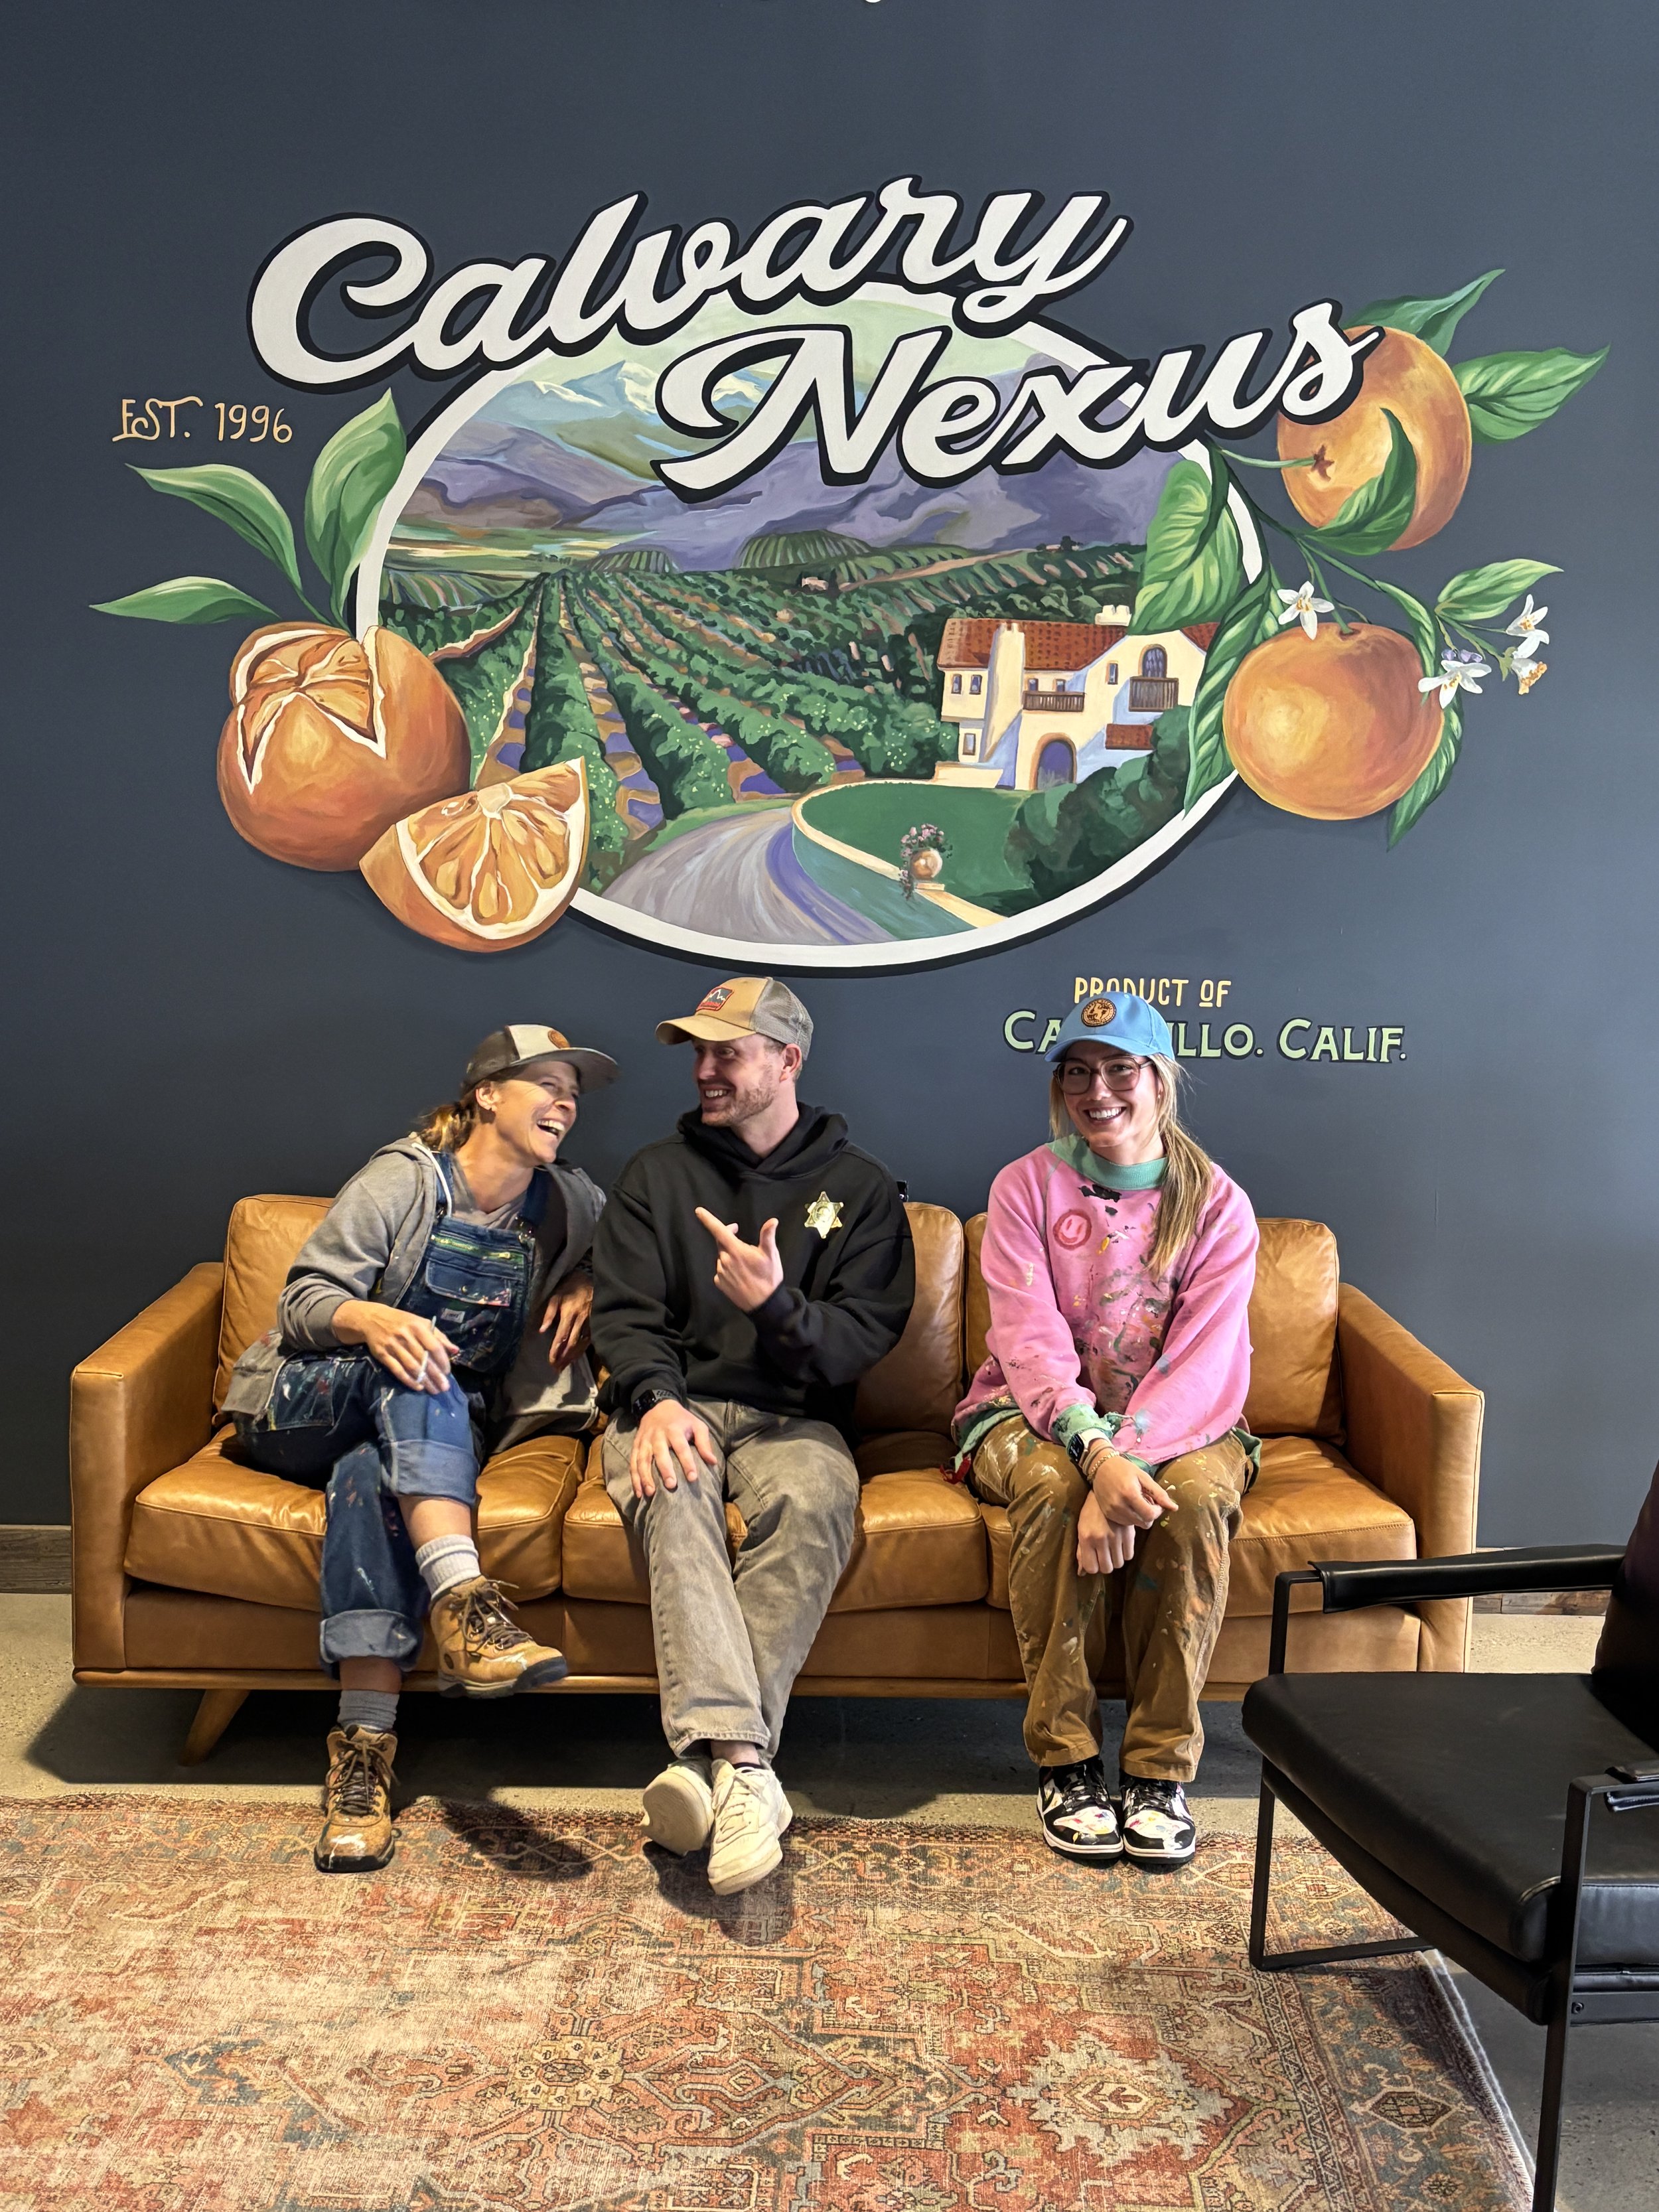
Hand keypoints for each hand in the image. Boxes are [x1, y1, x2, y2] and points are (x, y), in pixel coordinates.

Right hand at [332, 1300, 457, 1393]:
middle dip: (435, 1375)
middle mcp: (406, 1336)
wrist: (372, 1319)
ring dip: (424, 1380)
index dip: (442, 1361)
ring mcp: (393, 1346)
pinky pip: (397, 1370)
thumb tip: (455, 1350)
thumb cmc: (402, 1322)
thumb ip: (439, 1336)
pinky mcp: (382, 1355)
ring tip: (433, 1390)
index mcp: (418, 1326)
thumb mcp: (421, 1323)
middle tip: (444, 1388)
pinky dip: (408, 1380)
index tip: (448, 1372)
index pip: (434, 1346)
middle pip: (423, 1359)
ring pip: (411, 1367)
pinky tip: (418, 1387)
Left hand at [539, 1272, 592, 1370]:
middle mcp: (581, 1321)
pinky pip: (588, 1340)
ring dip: (572, 1357)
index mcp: (570, 1314)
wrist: (588, 1281)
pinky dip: (581, 1351)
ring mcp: (589, 1323)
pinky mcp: (595, 1324)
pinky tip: (575, 1357)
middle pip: (572, 1344)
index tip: (551, 1361)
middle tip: (556, 1368)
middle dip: (564, 1358)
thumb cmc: (568, 1289)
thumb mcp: (555, 1297)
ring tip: (564, 1366)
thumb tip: (541, 1330)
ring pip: (581, 1344)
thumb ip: (549, 1314)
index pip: (562, 1336)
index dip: (556, 1350)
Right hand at [630, 1399, 719, 1499]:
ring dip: (645, 1477)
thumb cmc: (682, 1420)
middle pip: (660, 1453)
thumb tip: (713, 1462)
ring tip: (650, 1493)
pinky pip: (633, 1462)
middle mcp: (657, 1435)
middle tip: (671, 1486)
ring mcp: (644, 1440)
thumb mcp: (697, 1425)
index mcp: (674, 1429)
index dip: (687, 1462)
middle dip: (665, 1470)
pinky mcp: (636, 1445)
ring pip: (642, 1459)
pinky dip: (635, 1478)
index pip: (681, 1447)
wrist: (659, 1406)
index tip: (693, 1478)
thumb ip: (704, 1443)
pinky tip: (639, 1492)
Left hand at [694, 1207, 784, 1312]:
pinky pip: (721, 1270)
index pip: (719, 1231)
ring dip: (730, 1255)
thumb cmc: (769, 1278)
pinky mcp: (719, 1283)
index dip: (708, 1220)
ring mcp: (721, 1273)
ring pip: (722, 1257)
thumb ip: (767, 1236)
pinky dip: (728, 1268)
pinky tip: (740, 1274)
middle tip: (741, 1237)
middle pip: (722, 1243)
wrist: (764, 1305)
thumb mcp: (771, 1255)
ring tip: (746, 1263)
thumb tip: (772, 1221)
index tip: (698, 1211)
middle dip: (729, 1237)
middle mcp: (725, 1261)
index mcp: (736, 1251)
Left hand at [1077, 1484, 1137, 1574]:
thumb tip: (1081, 1572)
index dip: (1093, 1567)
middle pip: (1107, 1568)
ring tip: (1113, 1550)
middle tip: (1104, 1556)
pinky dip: (1125, 1554)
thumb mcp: (1081, 1529)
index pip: (1091, 1567)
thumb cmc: (1091, 1512)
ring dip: (1116, 1560)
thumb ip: (1081, 1551)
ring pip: (1119, 1563)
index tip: (1095, 1561)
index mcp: (1086, 1538)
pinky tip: (1121, 1546)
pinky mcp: (1129, 1534)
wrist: (1107, 1492)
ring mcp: (1116, 1537)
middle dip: (1105, 1565)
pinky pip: (1129, 1555)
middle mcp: (1101, 1539)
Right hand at [1082, 1441, 1177, 1529]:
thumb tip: (1174, 1508)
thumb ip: (1159, 1493)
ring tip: (1137, 1502)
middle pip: (1144, 1523)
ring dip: (1141, 1516)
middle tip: (1148, 1502)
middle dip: (1150, 1515)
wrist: (1100, 1466)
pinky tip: (1129, 1505)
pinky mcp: (1108, 1514)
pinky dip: (1131, 1517)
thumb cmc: (1124, 1469)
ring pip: (1135, 1524)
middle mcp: (1119, 1506)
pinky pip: (1125, 1523)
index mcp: (1130, 1494)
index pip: (1150, 1515)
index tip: (1156, 1503)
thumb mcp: (1143, 1477)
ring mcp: (1112, 1511)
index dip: (1157, 1511)